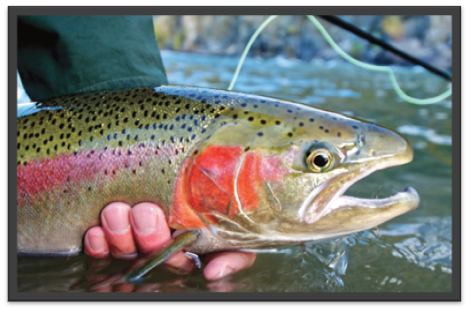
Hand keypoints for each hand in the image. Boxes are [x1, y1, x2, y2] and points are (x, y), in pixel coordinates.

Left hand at [84, 202, 255, 280]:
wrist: (199, 171)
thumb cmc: (218, 204)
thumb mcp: (237, 231)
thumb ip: (235, 255)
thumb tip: (212, 273)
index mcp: (188, 252)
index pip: (179, 263)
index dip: (172, 255)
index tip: (175, 240)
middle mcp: (160, 250)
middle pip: (148, 253)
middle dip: (146, 234)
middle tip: (145, 212)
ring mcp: (134, 244)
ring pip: (123, 250)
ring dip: (117, 232)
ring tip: (117, 211)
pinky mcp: (109, 237)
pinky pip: (98, 249)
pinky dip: (95, 242)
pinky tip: (95, 231)